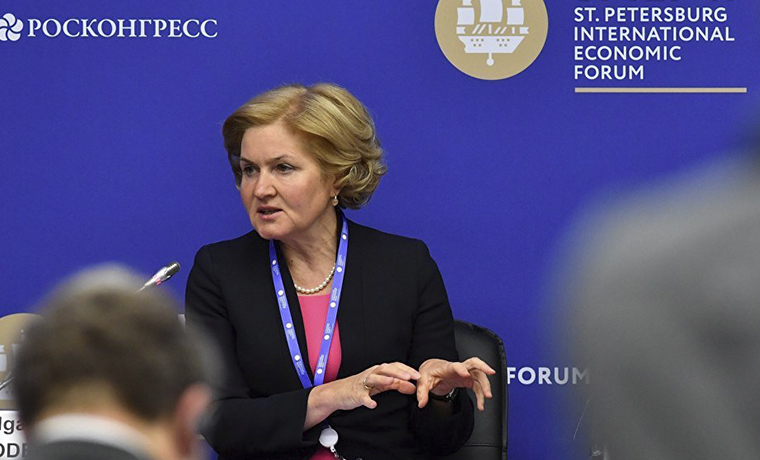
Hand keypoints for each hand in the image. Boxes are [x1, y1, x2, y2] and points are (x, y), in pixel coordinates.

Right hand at [306, 362, 420, 429]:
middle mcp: (371, 374)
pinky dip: (367, 400)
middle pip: (386, 369)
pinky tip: (373, 404)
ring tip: (393, 381)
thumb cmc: (362, 387)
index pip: (395, 366)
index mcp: (379, 371)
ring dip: (383, 379)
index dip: (407, 369)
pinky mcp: (355, 394)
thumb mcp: (381, 385)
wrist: (339, 393)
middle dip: (399, 372)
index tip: (418, 376)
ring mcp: (363, 383)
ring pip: (373, 378)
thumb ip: (396, 385)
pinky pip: (362, 397)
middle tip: (410, 376)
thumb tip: (413, 387)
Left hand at [416, 357, 495, 409]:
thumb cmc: (429, 373)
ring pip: (479, 375)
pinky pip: (478, 386)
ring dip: (485, 385)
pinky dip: (481, 395)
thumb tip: (421, 403)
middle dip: (483, 366)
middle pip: (474, 362)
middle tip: (491, 372)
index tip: (466, 375)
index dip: (461, 369)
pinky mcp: (468, 380)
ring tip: (488, 397)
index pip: (456, 365)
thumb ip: (422, 392)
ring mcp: (465, 373)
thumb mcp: (423, 382)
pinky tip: (481, 404)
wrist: (433, 370)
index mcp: (447, 367)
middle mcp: (459, 368)